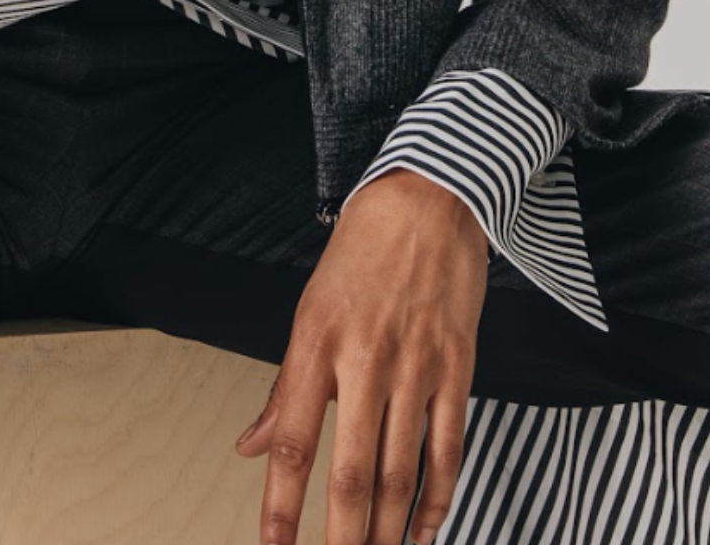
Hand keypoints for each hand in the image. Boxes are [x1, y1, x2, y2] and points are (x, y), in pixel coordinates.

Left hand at [232, 168, 486, 544]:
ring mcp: (415, 365)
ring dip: (387, 530)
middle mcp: (365, 360)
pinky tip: (426, 529)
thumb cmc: (362, 252)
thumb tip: (252, 447)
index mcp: (317, 344)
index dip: (281, 507)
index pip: (294, 443)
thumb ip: (286, 388)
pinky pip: (448, 447)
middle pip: (351, 471)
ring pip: (401, 471)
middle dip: (342, 536)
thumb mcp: (310, 310)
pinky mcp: (457, 366)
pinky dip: (439, 497)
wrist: (428, 198)